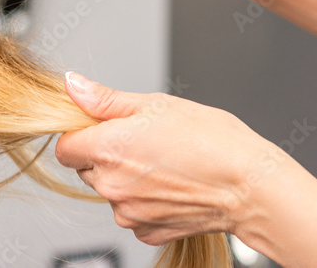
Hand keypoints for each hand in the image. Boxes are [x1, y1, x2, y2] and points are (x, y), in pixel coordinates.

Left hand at [55, 72, 282, 244]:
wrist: (251, 186)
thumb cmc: (213, 140)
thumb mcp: (156, 104)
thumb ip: (105, 99)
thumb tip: (73, 86)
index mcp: (108, 150)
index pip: (65, 146)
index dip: (83, 134)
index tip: (105, 128)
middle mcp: (112, 186)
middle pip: (87, 168)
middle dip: (106, 155)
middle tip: (144, 142)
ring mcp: (128, 213)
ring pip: (110, 191)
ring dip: (126, 179)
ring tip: (164, 163)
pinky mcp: (147, 231)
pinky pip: (132, 213)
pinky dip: (145, 201)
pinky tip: (171, 185)